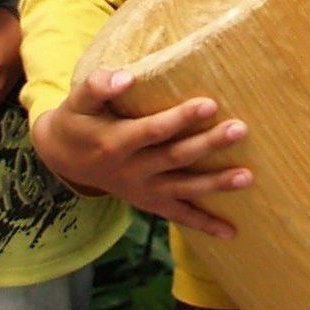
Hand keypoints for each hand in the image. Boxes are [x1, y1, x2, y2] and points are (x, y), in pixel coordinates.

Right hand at [31, 67, 251, 238]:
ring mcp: (142, 190)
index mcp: (114, 142)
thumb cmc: (77, 120)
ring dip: (216, 184)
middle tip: (239, 129)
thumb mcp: (77, 101)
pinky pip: (178, 216)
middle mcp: (131, 170)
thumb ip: (97, 86)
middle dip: (208, 145)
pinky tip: (230, 232)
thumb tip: (125, 78)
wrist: (63, 158)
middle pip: (175, 158)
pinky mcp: (149, 202)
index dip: (179, 119)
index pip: (152, 131)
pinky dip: (204, 225)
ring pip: (183, 188)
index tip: (209, 104)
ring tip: (247, 177)